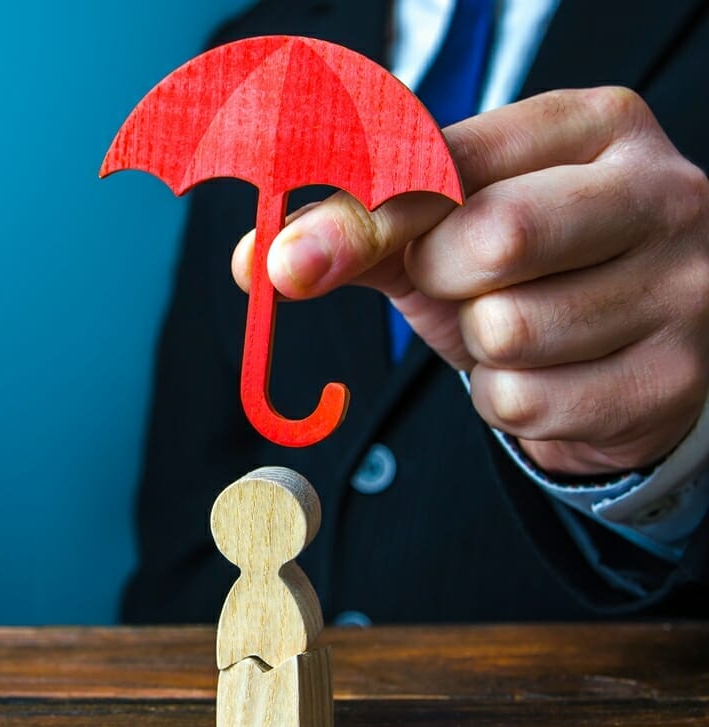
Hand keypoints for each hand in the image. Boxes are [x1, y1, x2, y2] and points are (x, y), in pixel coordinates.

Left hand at [232, 88, 708, 476]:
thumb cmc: (532, 274)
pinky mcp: (674, 379)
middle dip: (442, 279)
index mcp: (595, 128)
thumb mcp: (450, 231)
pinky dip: (507, 401)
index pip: (456, 158)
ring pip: (507, 332)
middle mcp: (660, 193)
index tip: (292, 260)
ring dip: (479, 350)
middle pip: (494, 237)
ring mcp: (683, 289)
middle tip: (460, 285)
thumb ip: (361, 229)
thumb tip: (256, 257)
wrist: (631, 356)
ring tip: (520, 332)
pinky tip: (553, 375)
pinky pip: (526, 403)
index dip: (365, 213)